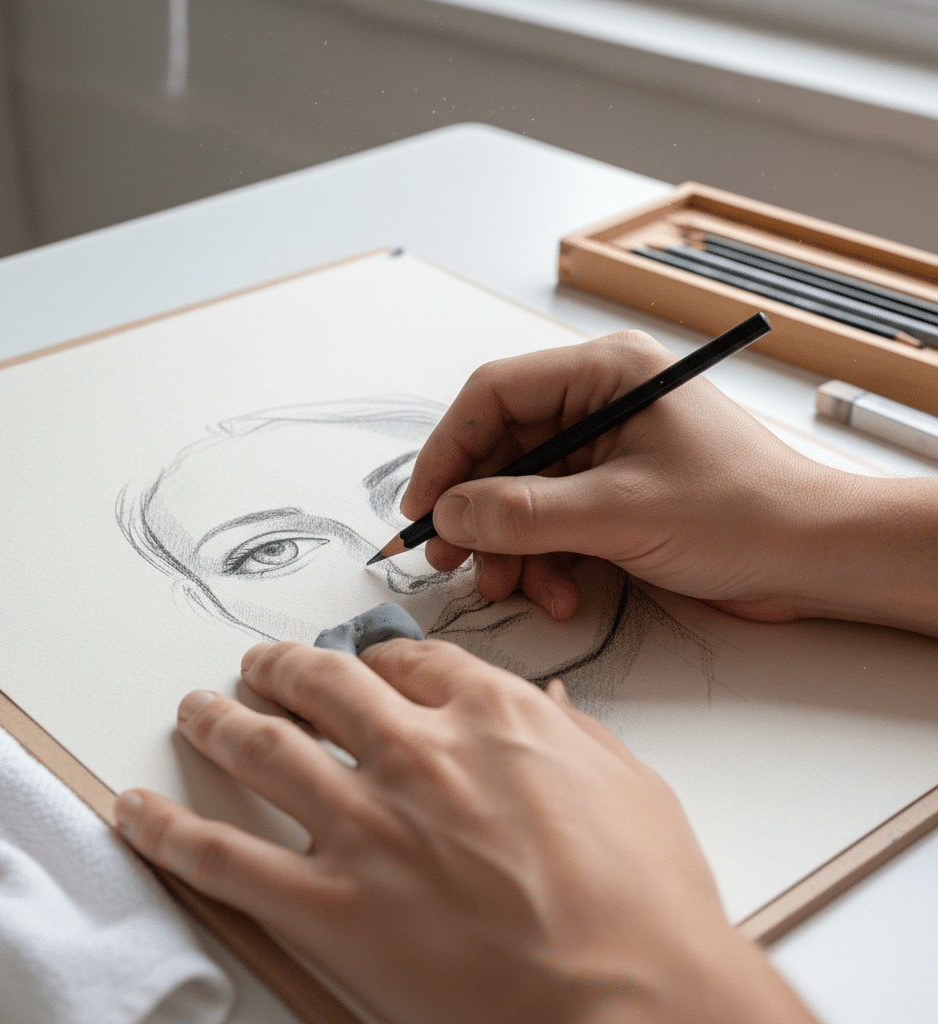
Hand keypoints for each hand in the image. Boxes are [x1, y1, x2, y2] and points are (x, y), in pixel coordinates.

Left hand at [115, 640, 814, 1023]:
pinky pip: (226, 858)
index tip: (361, 664)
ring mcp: (368, 827)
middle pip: (323, 685)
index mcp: (489, 719)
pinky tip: (137, 812)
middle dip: (282, 668)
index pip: (408, 662)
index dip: (375, 658)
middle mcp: (418, 755)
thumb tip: (551, 707)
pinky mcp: (333, 906)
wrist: (635, 1004)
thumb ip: (576, 735)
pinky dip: (170, 831)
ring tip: (196, 710)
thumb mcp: (630, 788)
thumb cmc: (647, 904)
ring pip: (264, 750)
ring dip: (219, 722)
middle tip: (259, 666)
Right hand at [401, 330, 937, 634]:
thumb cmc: (744, 514)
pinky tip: (558, 593)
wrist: (813, 559)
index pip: (494, 396)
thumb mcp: (619, 513)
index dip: (447, 452)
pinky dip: (544, 560)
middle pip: (502, 450)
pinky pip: (551, 522)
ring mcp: (606, 452)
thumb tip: (450, 515)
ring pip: (521, 494)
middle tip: (451, 558)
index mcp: (605, 374)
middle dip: (476, 511)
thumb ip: (524, 514)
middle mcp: (600, 404)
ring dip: (510, 547)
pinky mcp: (613, 494)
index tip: (423, 507)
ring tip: (512, 588)